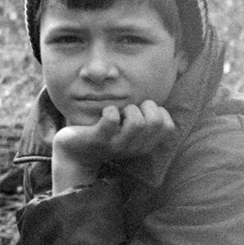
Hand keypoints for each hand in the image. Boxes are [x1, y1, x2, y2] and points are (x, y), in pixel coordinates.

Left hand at [50, 99, 177, 190]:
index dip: (158, 111)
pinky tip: (105, 112)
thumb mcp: (128, 129)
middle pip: (155, 122)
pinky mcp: (98, 139)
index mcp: (145, 144)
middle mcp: (134, 147)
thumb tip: (156, 93)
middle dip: (144, 106)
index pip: (168, 126)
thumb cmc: (105, 133)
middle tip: (129, 109)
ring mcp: (116, 145)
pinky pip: (111, 121)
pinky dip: (110, 111)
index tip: (141, 110)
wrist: (75, 152)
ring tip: (117, 112)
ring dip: (128, 109)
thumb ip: (144, 118)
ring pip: (137, 122)